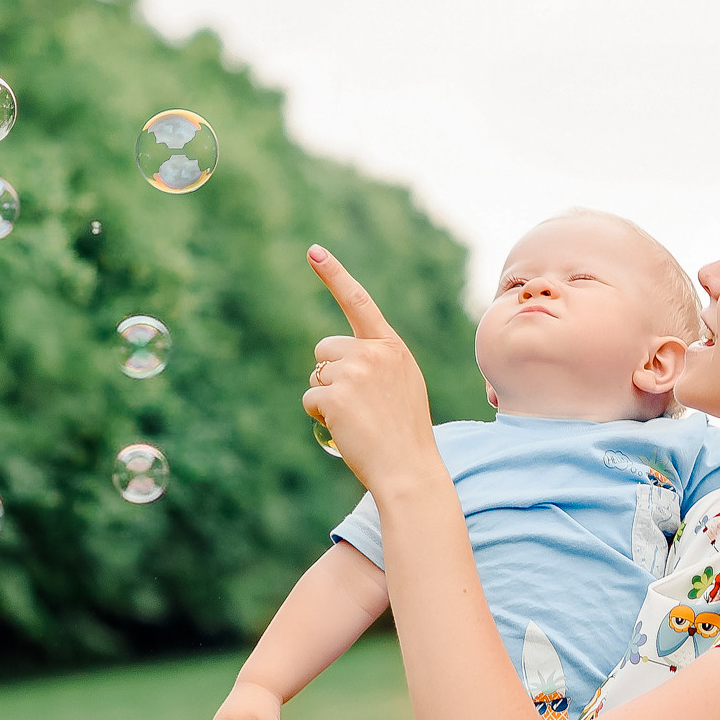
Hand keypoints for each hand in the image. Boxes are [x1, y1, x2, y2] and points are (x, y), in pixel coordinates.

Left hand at [303, 246, 439, 492]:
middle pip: (325, 348)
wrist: (409, 468)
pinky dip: (320, 415)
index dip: (333, 274)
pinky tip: (346, 428)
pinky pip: (310, 398)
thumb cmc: (404, 432)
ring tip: (356, 418)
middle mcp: (372, 352)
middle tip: (358, 404)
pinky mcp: (334, 396)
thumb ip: (377, 362)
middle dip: (330, 372)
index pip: (358, 301)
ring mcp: (353, 373)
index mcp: (391, 346)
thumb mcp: (402, 384)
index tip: (313, 251)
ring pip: (316, 375)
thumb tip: (333, 358)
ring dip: (326, 396)